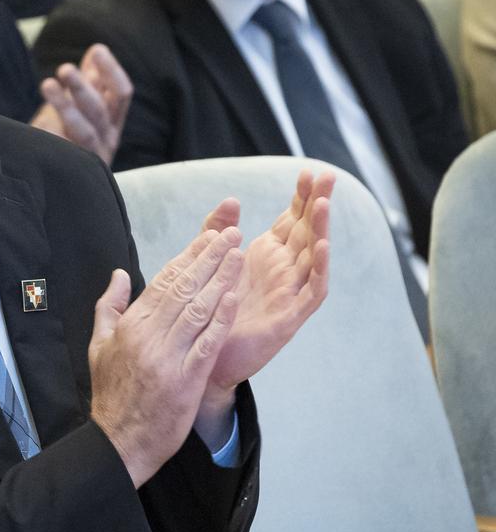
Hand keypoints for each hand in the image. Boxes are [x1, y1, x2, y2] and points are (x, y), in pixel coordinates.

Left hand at [29, 44, 131, 164]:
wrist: (66, 183)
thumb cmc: (73, 137)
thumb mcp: (85, 108)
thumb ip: (92, 81)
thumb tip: (97, 50)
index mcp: (114, 121)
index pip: (122, 93)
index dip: (112, 70)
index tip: (97, 50)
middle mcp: (107, 139)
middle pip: (100, 110)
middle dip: (82, 87)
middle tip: (64, 68)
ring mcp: (90, 157)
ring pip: (84, 130)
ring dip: (65, 106)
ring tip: (47, 85)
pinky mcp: (72, 171)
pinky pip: (62, 151)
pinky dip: (51, 135)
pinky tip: (40, 121)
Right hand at [87, 227, 243, 485]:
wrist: (119, 441)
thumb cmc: (111, 394)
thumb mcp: (98, 346)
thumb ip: (109, 307)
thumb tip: (119, 274)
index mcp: (129, 325)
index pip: (163, 281)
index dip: (188, 256)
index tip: (208, 237)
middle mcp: (148, 336)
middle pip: (183, 288)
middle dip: (209, 258)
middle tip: (232, 234)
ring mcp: (167, 357)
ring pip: (197, 309)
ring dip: (220, 279)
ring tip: (239, 254)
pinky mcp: (185, 378)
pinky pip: (206, 342)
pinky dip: (221, 318)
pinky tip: (234, 297)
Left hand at [198, 170, 332, 396]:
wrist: (204, 360)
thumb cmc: (213, 313)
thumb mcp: (213, 265)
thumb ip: (218, 232)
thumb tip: (232, 200)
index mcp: (266, 258)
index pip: (290, 220)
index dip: (300, 197)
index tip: (308, 171)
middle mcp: (283, 273)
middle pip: (306, 231)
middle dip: (317, 203)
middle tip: (328, 175)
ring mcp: (289, 295)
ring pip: (311, 258)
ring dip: (319, 230)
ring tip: (323, 204)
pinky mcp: (289, 319)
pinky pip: (311, 292)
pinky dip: (317, 269)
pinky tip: (320, 247)